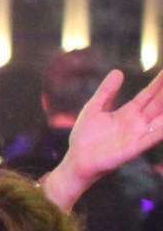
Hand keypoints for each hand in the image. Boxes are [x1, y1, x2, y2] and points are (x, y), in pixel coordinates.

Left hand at [44, 68, 162, 210]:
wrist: (77, 159)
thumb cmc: (84, 136)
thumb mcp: (94, 108)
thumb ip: (106, 92)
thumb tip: (118, 71)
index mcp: (128, 112)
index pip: (148, 95)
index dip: (158, 84)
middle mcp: (137, 123)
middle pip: (158, 105)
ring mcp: (137, 135)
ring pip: (159, 120)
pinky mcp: (134, 148)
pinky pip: (151, 139)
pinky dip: (160, 131)